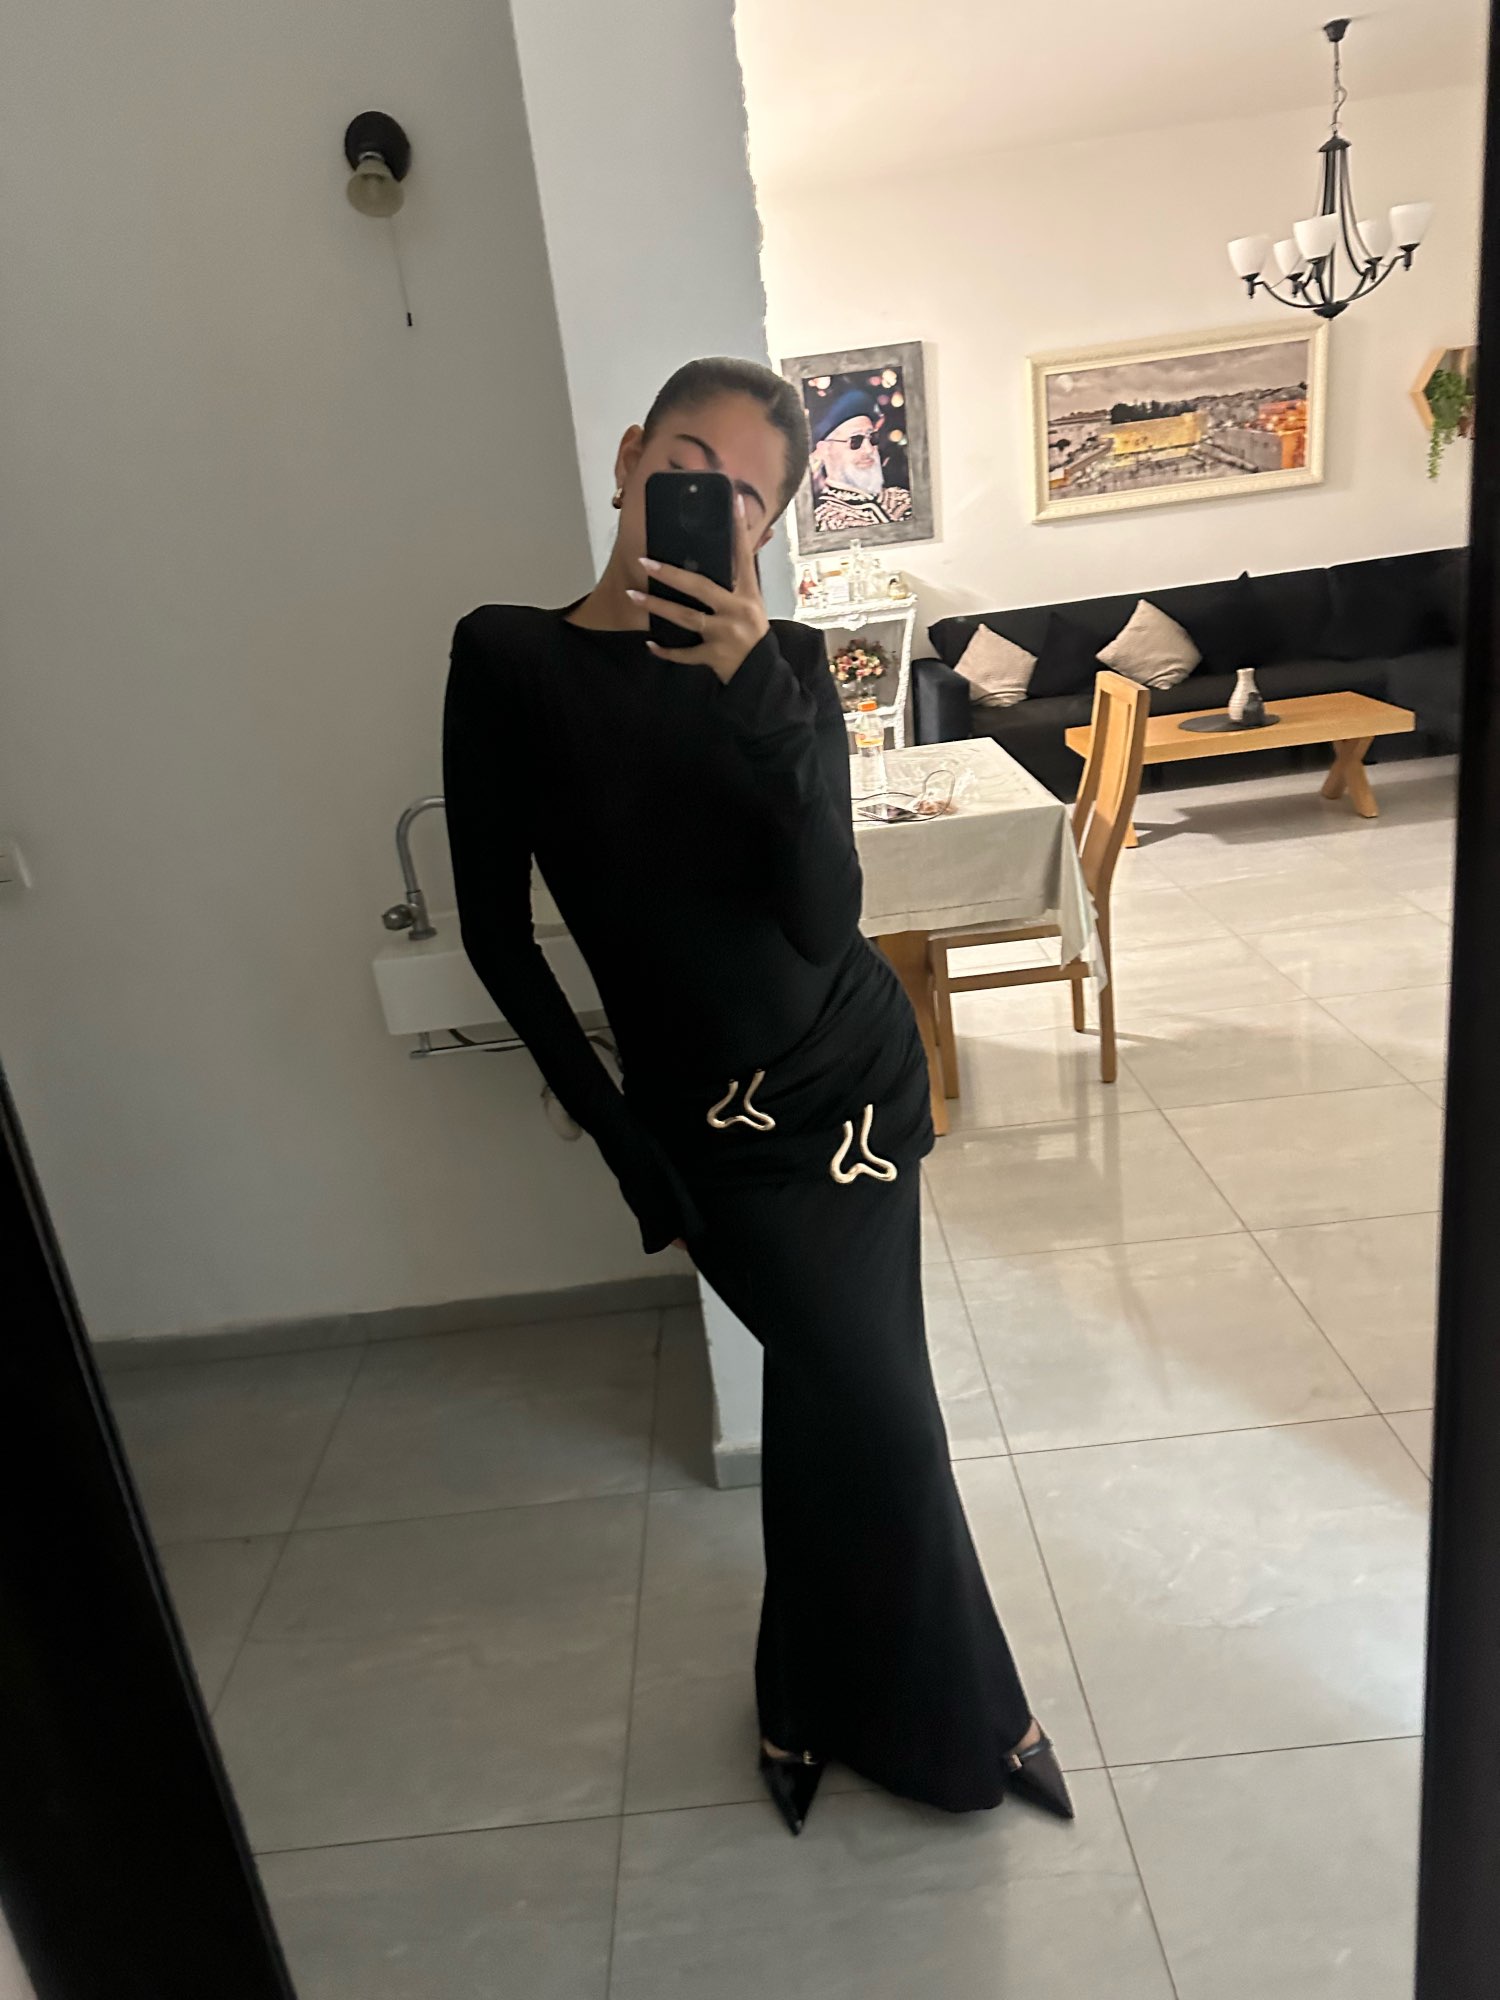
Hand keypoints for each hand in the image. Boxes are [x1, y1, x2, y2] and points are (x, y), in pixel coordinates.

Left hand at [628, 495, 768, 684]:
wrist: (764, 678)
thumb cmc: (754, 638)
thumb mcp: (753, 609)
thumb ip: (738, 585)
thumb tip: (726, 555)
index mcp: (749, 596)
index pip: (743, 556)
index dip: (739, 529)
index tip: (733, 500)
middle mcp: (738, 611)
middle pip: (700, 588)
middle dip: (670, 574)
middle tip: (645, 561)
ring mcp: (726, 635)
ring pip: (685, 618)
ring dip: (656, 606)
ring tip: (633, 595)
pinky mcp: (715, 656)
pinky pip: (685, 653)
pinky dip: (667, 651)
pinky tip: (650, 644)